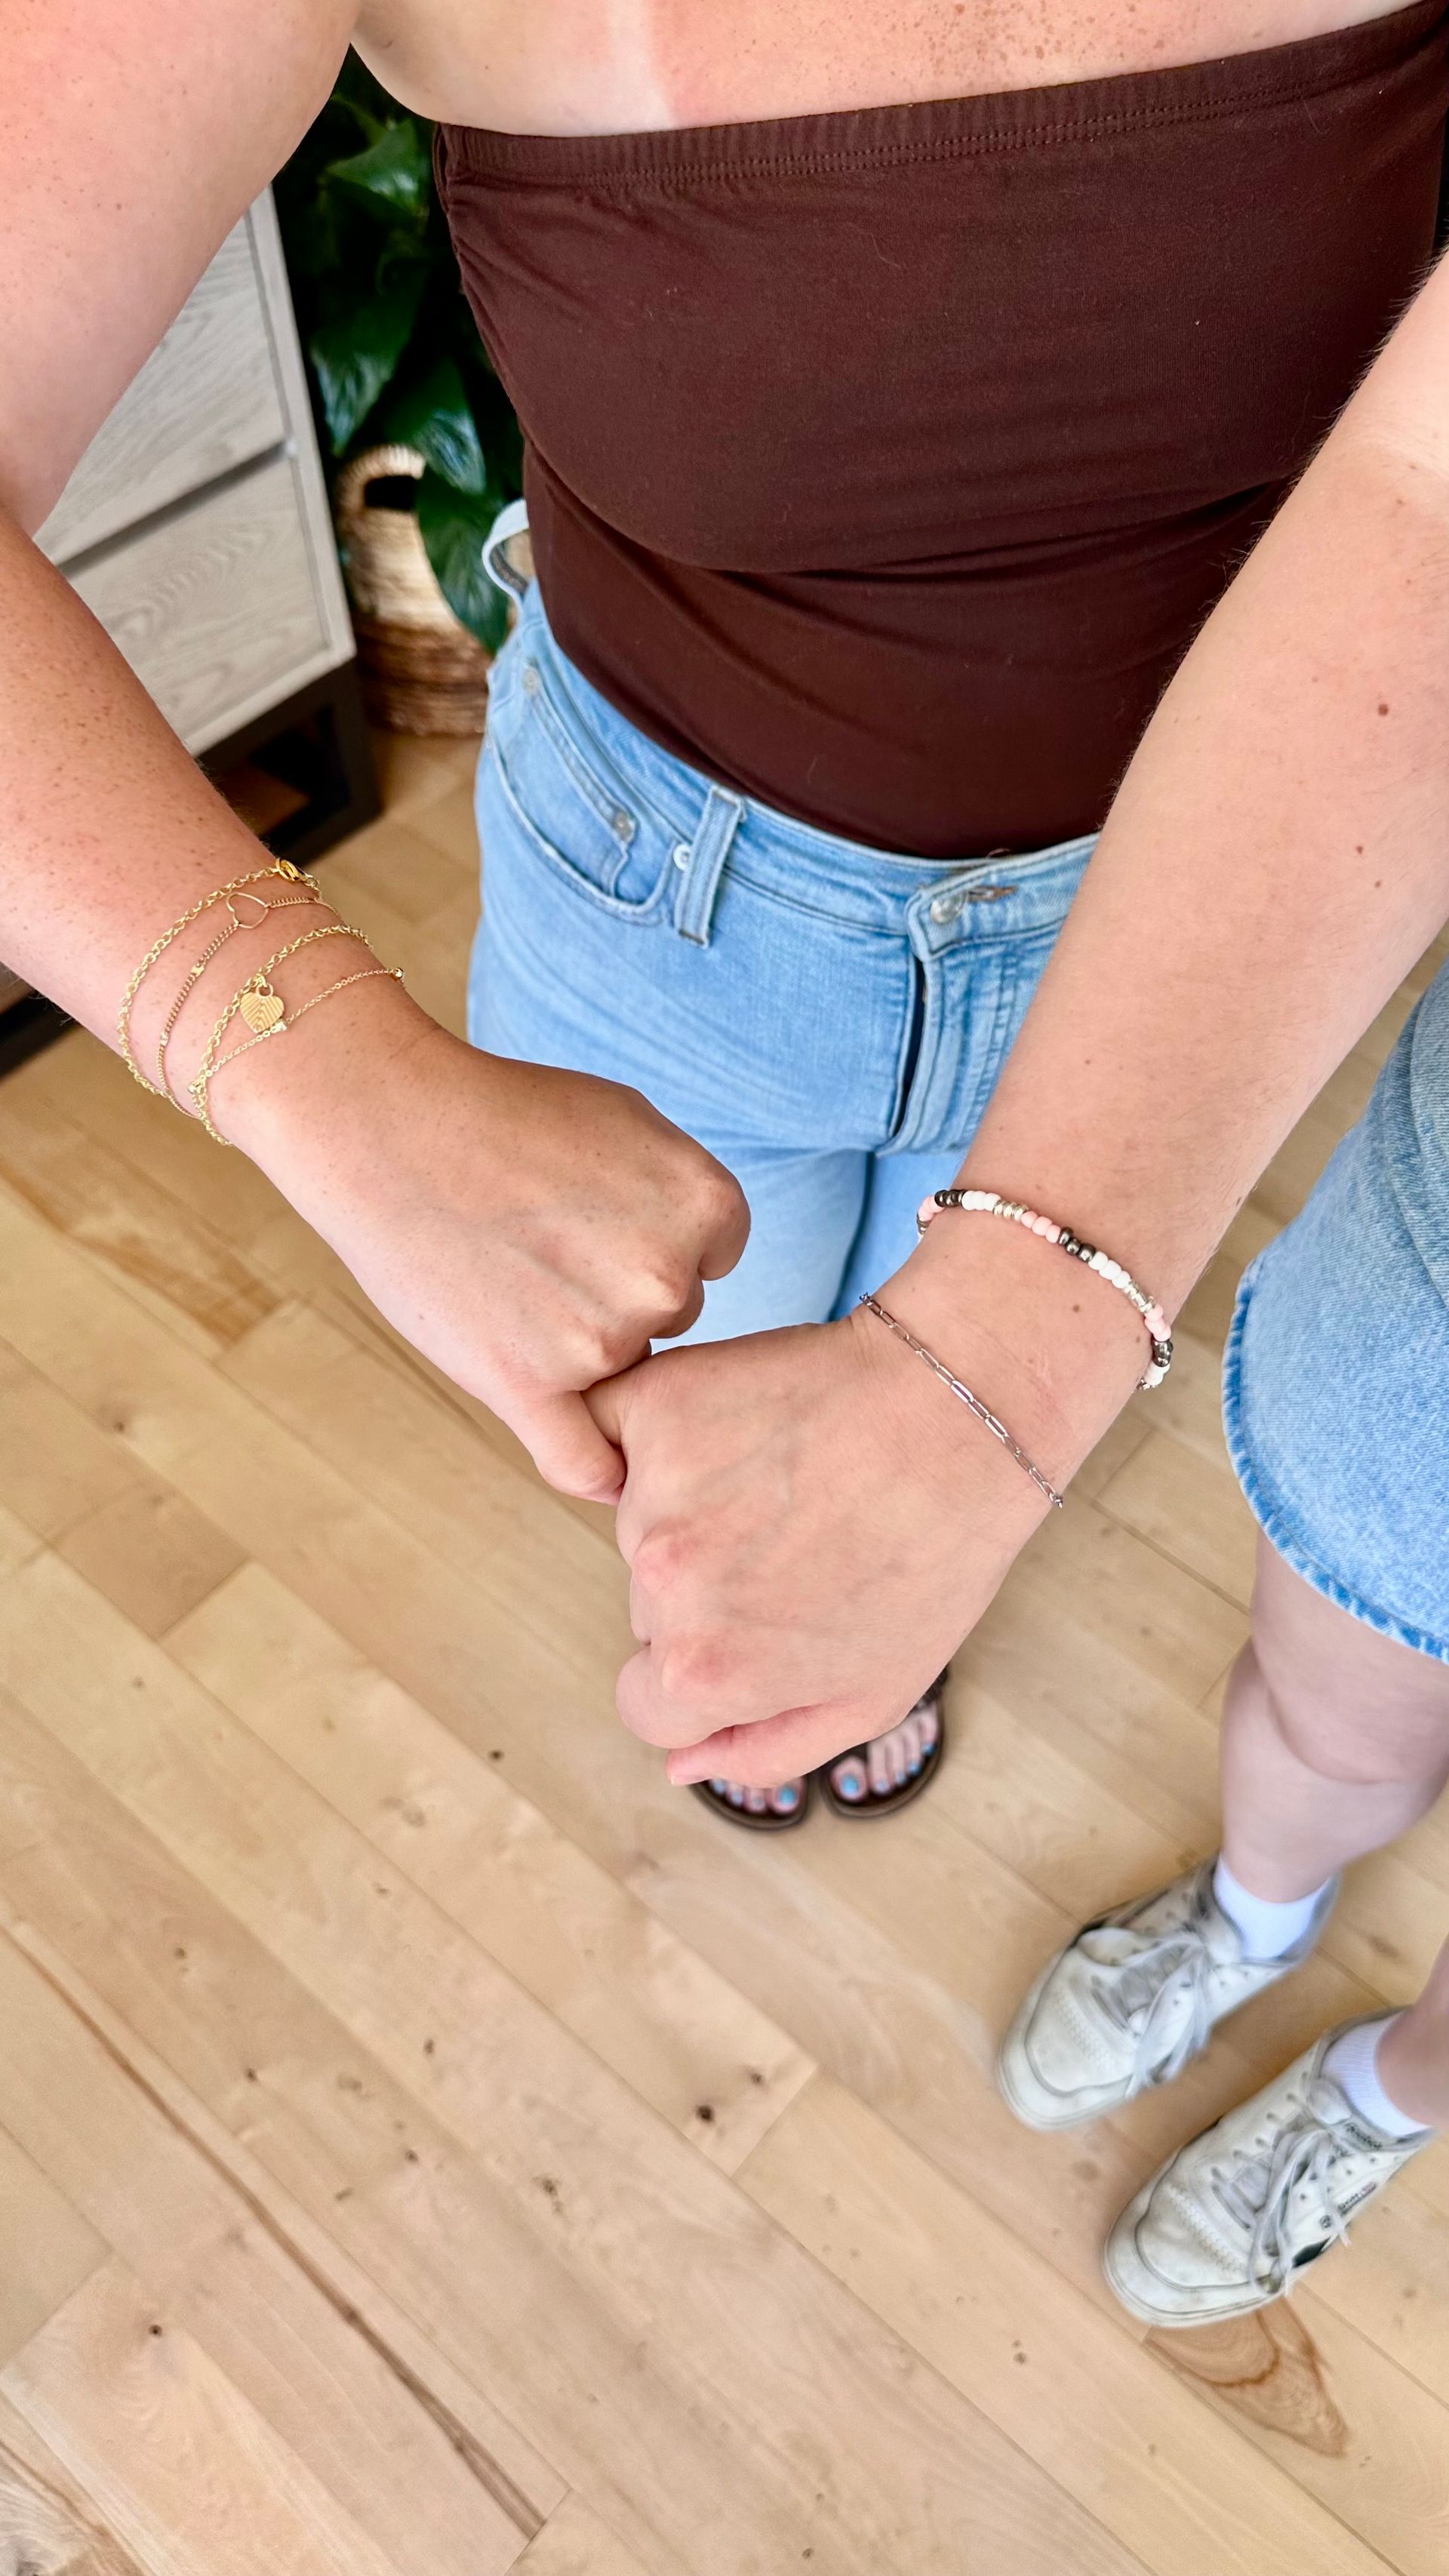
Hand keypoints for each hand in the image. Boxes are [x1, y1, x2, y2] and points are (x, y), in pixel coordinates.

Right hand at [228, 986, 749, 1498]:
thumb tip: (706, 1261)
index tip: (599, 1211)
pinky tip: (616, 1486)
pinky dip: (604, 1474)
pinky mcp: (527, 1384)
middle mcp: (665, 1278)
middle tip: (542, 1237)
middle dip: (617, 1282)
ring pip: (623, 1364)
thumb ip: (680, 1198)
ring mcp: (599, 1339)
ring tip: (508, 1268)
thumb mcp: (631, 1122)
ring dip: (582, 1336)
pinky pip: (585, 1462)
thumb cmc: (503, 1115)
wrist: (388, 1128)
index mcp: (706, 1205)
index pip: (713, 1255)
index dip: (655, 1235)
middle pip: (671, 1312)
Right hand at [586, 1300, 1056, 1785]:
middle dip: (708, 1590)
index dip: (704, 1675)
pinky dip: (655, 1431)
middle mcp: (662, 1587)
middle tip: (799, 1543)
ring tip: (790, 1480)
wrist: (962, 1414)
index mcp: (706, 1672)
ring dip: (692, 1509)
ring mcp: (651, 1491)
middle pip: (649, 1612)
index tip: (755, 1627)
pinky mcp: (651, 1405)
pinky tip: (734, 1423)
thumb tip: (681, 1767)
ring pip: (641, 1526)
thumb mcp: (874, 1694)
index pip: (647, 1703)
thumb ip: (767, 1747)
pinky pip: (613, 1431)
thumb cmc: (936, 1555)